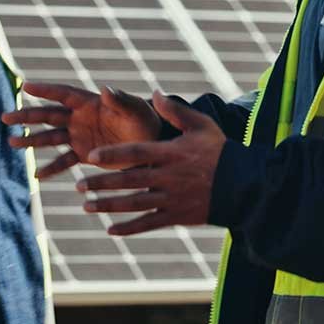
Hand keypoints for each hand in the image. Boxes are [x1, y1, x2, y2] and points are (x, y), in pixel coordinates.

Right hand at [2, 80, 161, 178]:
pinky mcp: (83, 154)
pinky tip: (37, 176)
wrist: (151, 146)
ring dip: (32, 140)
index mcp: (90, 103)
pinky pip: (64, 161)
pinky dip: (52, 168)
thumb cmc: (145, 122)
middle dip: (27, 116)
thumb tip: (106, 88)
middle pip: (48, 115)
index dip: (45, 90)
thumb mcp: (135, 111)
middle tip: (5, 117)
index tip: (25, 86)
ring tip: (13, 143)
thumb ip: (120, 101)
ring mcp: (79, 136)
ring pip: (50, 138)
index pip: (63, 94)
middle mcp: (80, 118)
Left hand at [73, 93, 226, 235]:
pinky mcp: (177, 217)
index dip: (112, 154)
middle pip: (129, 180)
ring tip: (86, 206)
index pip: (136, 152)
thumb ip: (176, 111)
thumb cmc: (221, 152)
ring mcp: (172, 199)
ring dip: (109, 206)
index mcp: (171, 153)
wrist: (245, 186)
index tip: (89, 156)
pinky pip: (149, 224)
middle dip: (102, 183)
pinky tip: (110, 230)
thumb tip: (155, 93)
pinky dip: (129, 229)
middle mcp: (168, 177)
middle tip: (78, 185)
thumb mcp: (202, 125)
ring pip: (135, 204)